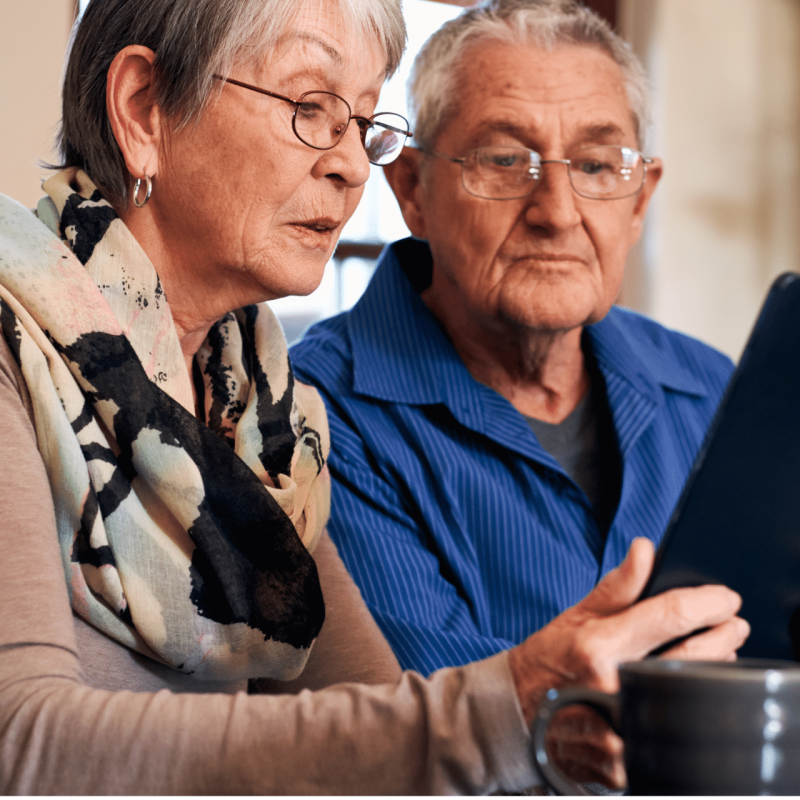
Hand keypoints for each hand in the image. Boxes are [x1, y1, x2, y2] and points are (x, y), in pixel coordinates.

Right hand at [508, 537, 748, 786]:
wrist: (516, 712)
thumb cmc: (547, 658)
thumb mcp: (576, 615)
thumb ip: (618, 586)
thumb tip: (644, 549)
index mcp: (597, 645)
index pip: (669, 616)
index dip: (707, 603)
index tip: (726, 598)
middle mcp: (610, 686)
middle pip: (692, 658)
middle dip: (723, 637)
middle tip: (733, 625)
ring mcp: (618, 727)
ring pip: (689, 698)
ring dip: (709, 673)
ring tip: (712, 653)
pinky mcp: (623, 760)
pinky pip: (672, 732)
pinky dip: (685, 707)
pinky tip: (684, 692)